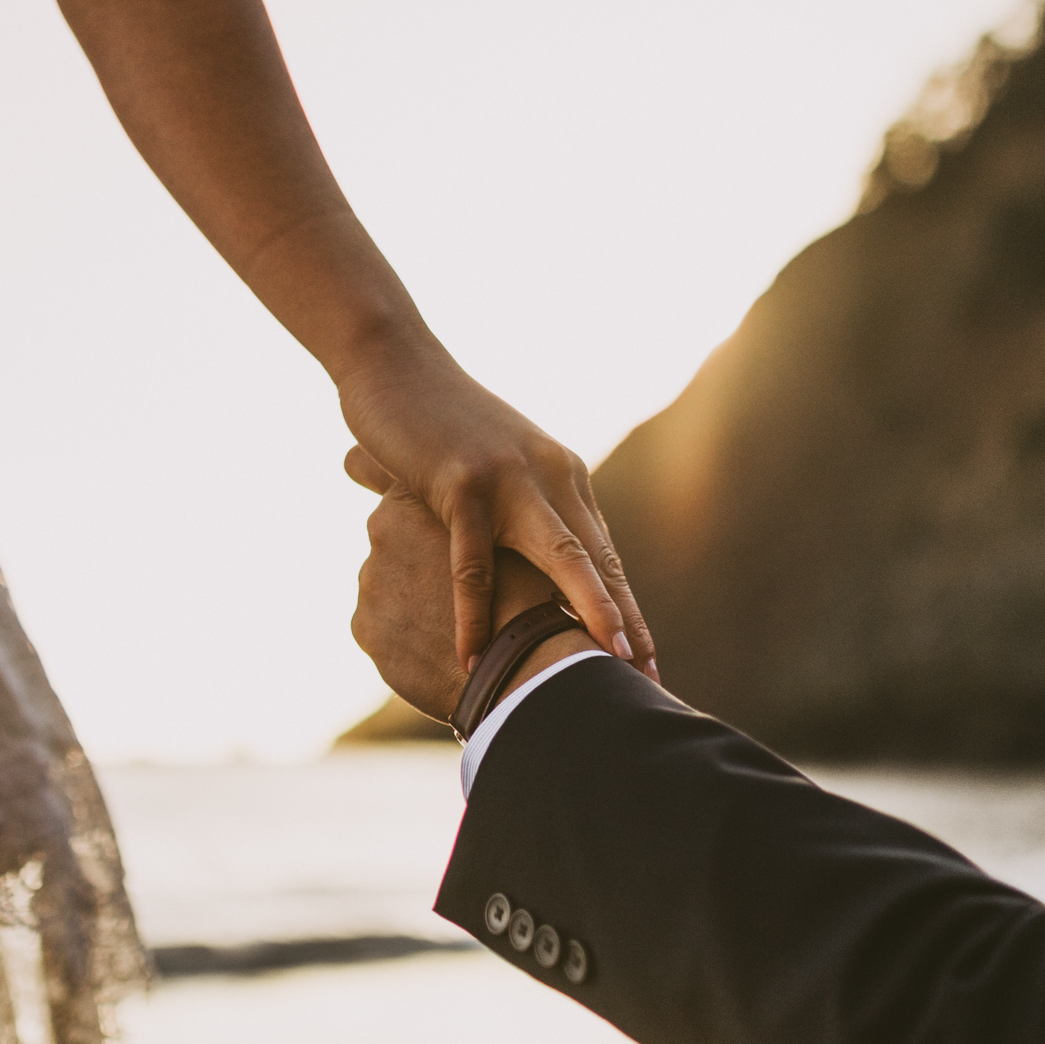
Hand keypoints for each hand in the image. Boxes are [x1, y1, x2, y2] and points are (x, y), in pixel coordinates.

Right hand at [336, 340, 653, 678]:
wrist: (394, 364)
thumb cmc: (439, 426)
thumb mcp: (496, 471)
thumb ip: (522, 514)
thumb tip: (534, 573)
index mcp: (563, 479)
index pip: (604, 557)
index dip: (627, 612)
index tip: (648, 664)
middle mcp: (550, 477)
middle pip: (600, 563)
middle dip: (628, 623)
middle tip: (650, 678)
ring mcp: (510, 479)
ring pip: (561, 556)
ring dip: (588, 611)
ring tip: (603, 665)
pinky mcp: (463, 483)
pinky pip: (473, 561)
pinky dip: (474, 612)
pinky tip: (473, 656)